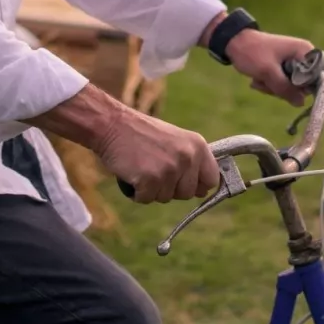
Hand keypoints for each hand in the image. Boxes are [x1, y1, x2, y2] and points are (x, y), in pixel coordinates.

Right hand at [94, 108, 218, 205]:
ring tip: (141, 166)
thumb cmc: (141, 134)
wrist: (112, 124)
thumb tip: (203, 191)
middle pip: (188, 193)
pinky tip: (132, 172)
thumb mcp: (174, 140)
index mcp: (197, 145)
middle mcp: (187, 157)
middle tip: (154, 168)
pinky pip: (146, 199)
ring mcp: (170, 169)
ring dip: (151, 189)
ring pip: (165, 198)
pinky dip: (136, 192)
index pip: (211, 179)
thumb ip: (190, 161)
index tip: (184, 182)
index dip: (197, 185)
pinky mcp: (150, 180)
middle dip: (170, 188)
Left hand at [226, 29, 316, 106]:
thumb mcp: (268, 72)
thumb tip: (301, 103)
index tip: (288, 91)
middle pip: (304, 85)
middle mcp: (303, 57)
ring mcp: (294, 64)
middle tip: (268, 83)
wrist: (234, 43)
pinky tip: (258, 79)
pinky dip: (270, 86)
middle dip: (284, 89)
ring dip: (274, 89)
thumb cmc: (252, 52)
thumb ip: (285, 87)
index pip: (318, 76)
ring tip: (260, 80)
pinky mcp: (285, 70)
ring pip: (292, 88)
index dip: (306, 88)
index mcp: (305, 51)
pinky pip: (283, 86)